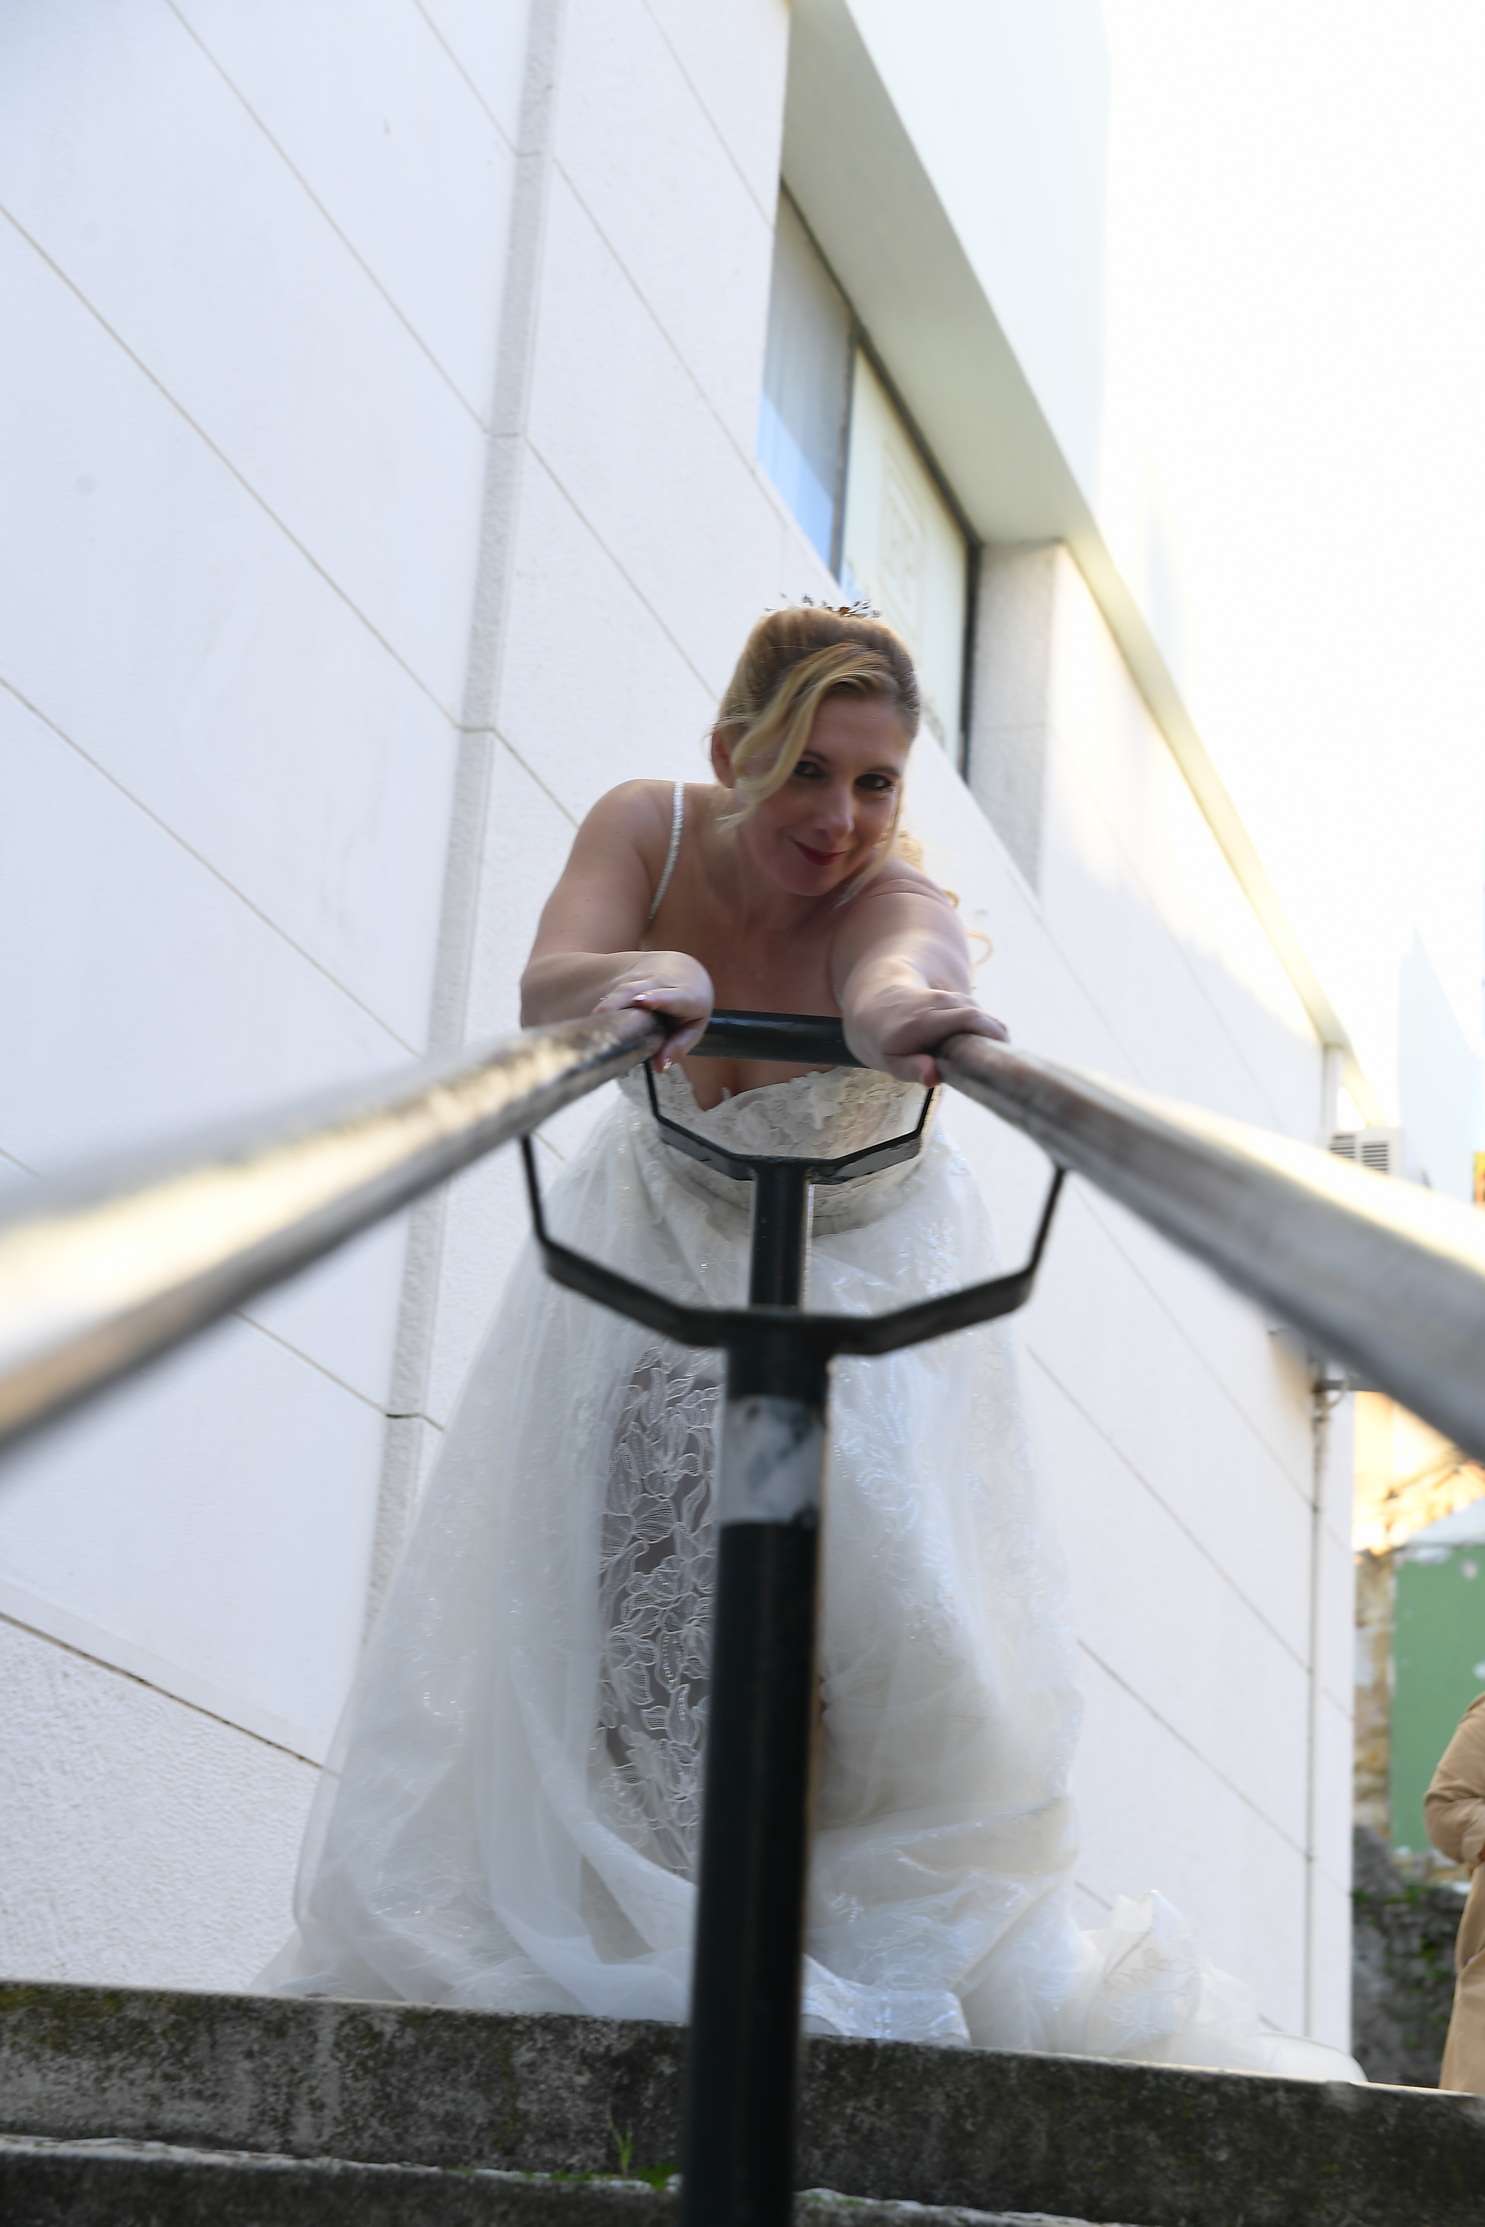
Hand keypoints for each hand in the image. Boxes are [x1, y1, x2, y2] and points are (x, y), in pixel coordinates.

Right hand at [594, 952, 713, 1069]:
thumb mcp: (693, 1026)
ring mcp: (638, 978)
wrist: (681, 969)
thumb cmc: (690, 1003)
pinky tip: (591, 1031)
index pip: (670, 996)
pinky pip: (609, 998)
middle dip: (616, 1002)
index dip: (656, 998)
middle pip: (633, 991)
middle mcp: (659, 981)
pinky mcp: (622, 981)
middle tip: (601, 1018)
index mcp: (684, 993)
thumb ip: (678, 1046)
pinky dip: (601, 1015)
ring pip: (617, 991)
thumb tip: (659, 1067)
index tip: (641, 1002)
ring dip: (603, 1010)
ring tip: (593, 1031)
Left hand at [844, 979, 1007, 1085]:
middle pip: (981, 1016)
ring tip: (990, 1061)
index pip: (968, 1019)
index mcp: (924, 1020)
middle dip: (998, 1038)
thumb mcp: (891, 1061)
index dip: (991, 1033)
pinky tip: (982, 1049)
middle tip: (1003, 1067)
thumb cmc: (885, 1039)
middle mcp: (940, 1003)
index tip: (1002, 1054)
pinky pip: (978, 1013)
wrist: (877, 1004)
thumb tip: (933, 1077)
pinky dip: (985, 1030)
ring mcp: (949, 997)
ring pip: (982, 1014)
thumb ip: (912, 1069)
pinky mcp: (956, 998)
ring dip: (992, 1035)